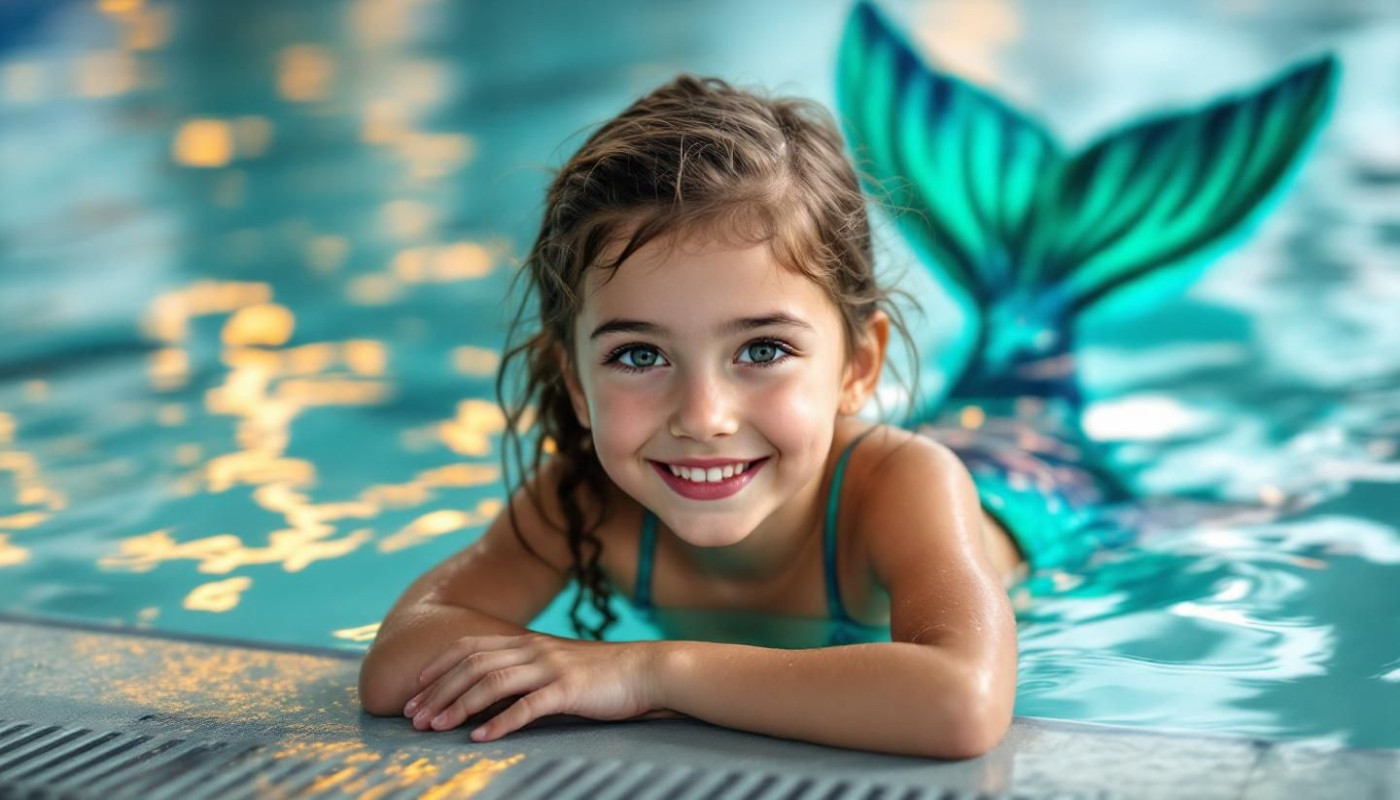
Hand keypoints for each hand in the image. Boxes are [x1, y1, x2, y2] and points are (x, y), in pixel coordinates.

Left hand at [401, 633, 667, 740]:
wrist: (646, 671)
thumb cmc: (600, 675)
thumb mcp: (555, 666)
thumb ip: (524, 674)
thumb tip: (486, 697)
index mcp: (527, 642)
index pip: (470, 647)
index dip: (438, 667)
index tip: (414, 691)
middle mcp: (533, 650)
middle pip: (472, 665)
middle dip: (437, 691)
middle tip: (413, 717)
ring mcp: (550, 667)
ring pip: (491, 683)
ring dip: (458, 705)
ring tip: (435, 727)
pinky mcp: (568, 689)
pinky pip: (527, 706)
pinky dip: (499, 722)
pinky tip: (480, 737)